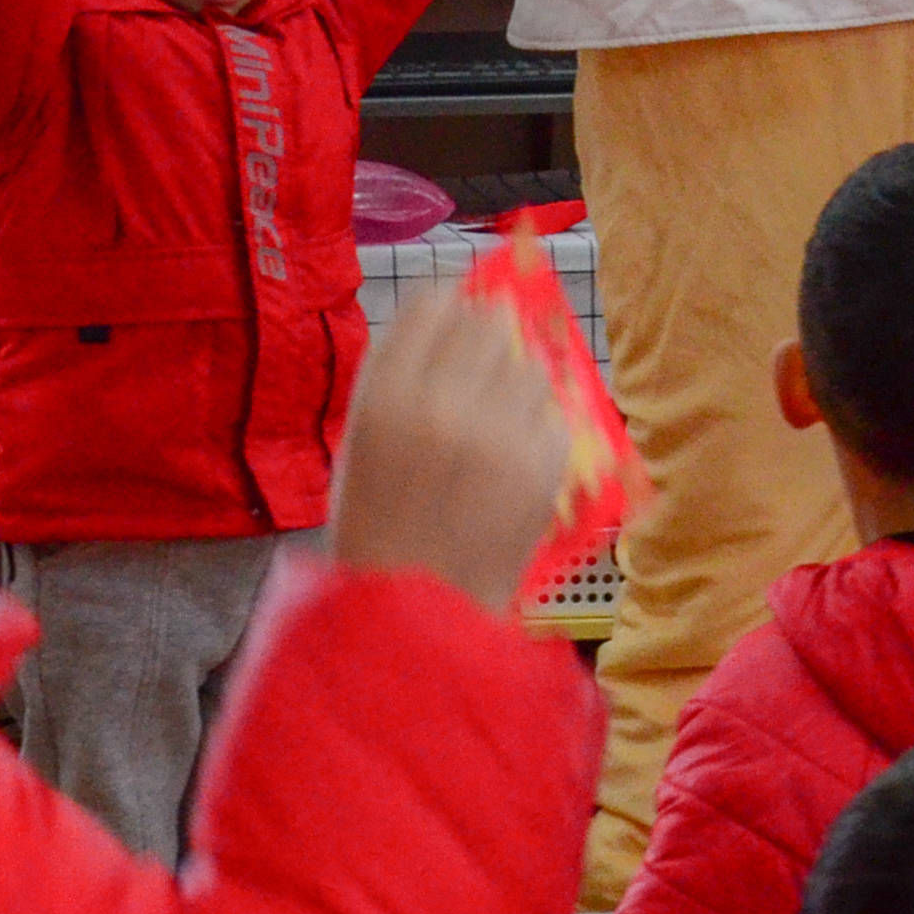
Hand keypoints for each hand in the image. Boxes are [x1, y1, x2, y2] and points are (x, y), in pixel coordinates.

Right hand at [330, 285, 581, 604]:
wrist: (416, 608)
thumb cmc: (377, 523)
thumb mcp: (361, 437)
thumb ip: (400, 371)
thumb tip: (454, 306)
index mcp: (385, 395)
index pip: (435, 305)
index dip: (450, 311)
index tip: (457, 326)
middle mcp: (443, 403)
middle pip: (490, 322)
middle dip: (489, 342)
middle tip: (480, 378)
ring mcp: (499, 433)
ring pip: (530, 366)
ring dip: (516, 385)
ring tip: (494, 427)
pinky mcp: (543, 464)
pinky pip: (552, 414)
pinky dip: (537, 429)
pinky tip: (511, 460)